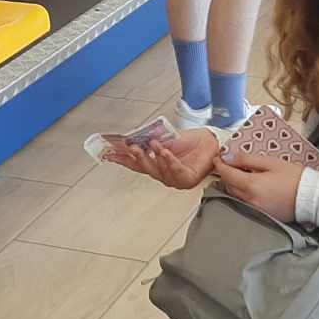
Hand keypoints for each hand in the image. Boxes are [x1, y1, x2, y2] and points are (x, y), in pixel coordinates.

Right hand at [105, 129, 221, 188]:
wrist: (211, 142)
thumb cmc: (190, 142)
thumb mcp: (164, 139)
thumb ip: (148, 142)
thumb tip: (130, 139)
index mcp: (156, 165)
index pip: (135, 164)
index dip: (121, 159)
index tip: (108, 153)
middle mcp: (163, 174)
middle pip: (145, 168)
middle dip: (137, 157)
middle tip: (130, 147)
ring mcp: (175, 179)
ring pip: (159, 171)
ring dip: (154, 157)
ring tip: (152, 145)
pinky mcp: (187, 179)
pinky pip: (176, 171)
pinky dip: (169, 161)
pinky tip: (165, 152)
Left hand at [212, 151, 304, 223]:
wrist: (312, 198)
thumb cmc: (295, 177)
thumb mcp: (271, 162)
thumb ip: (247, 159)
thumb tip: (228, 156)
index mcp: (251, 185)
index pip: (226, 174)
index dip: (219, 164)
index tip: (218, 157)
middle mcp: (249, 200)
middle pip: (228, 186)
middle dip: (227, 174)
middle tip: (232, 163)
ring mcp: (255, 210)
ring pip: (235, 195)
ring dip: (234, 184)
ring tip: (244, 173)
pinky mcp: (261, 215)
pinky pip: (245, 202)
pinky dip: (244, 193)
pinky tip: (253, 185)